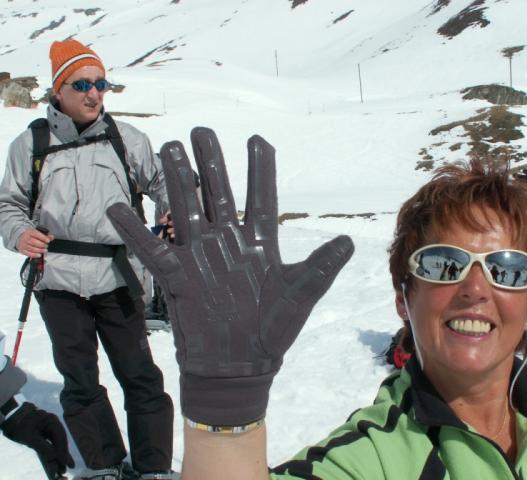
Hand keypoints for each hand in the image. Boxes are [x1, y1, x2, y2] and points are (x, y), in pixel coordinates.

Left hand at [1, 402, 73, 478]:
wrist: (14, 418)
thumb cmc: (20, 426)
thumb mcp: (29, 437)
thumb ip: (42, 446)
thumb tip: (53, 456)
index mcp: (52, 420)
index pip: (60, 436)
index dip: (62, 450)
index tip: (63, 461)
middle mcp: (54, 422)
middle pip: (61, 439)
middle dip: (64, 452)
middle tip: (70, 465)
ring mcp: (51, 426)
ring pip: (58, 441)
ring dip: (61, 452)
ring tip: (66, 464)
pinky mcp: (47, 431)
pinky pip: (54, 441)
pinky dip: (56, 449)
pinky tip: (59, 457)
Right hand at [17, 228, 53, 257]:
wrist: (21, 237)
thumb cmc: (32, 235)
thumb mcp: (39, 232)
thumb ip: (46, 235)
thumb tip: (51, 237)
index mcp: (30, 232)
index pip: (36, 234)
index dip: (43, 238)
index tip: (48, 241)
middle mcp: (25, 238)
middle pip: (34, 242)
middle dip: (42, 245)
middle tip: (46, 246)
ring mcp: (23, 244)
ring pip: (31, 248)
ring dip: (40, 250)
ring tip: (45, 251)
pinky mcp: (22, 250)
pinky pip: (28, 254)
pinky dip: (34, 255)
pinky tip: (39, 255)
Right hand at [108, 128, 353, 425]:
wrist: (240, 366)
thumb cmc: (274, 330)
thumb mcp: (300, 295)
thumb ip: (320, 268)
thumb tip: (349, 241)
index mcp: (260, 243)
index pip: (261, 198)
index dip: (260, 170)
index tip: (258, 140)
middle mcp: (229, 242)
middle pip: (219, 193)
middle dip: (212, 163)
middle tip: (202, 132)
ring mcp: (201, 257)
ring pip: (188, 209)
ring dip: (178, 180)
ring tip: (170, 148)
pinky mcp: (177, 277)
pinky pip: (153, 250)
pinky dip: (136, 232)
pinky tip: (120, 208)